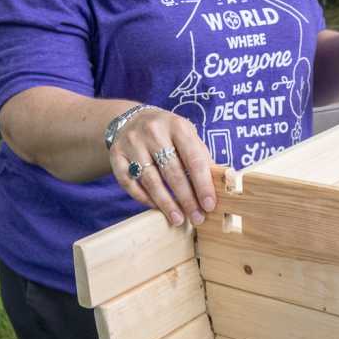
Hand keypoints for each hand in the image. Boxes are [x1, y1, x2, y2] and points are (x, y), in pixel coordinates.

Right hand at [111, 107, 216, 227]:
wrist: (132, 119)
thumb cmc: (169, 134)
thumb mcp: (188, 137)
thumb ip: (202, 158)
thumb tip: (222, 184)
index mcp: (177, 126)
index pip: (194, 160)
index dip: (203, 185)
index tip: (209, 205)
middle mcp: (153, 132)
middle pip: (172, 172)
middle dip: (186, 199)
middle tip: (196, 218)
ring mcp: (132, 143)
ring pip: (150, 180)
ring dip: (166, 203)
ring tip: (178, 219)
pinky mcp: (116, 154)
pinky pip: (129, 182)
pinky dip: (143, 198)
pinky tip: (156, 207)